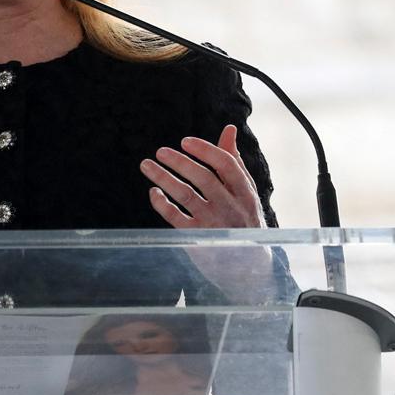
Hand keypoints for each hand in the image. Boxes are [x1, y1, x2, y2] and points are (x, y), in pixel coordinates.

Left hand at [140, 125, 265, 228]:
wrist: (249, 266)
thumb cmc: (244, 219)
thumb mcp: (244, 192)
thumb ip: (234, 161)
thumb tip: (229, 129)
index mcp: (245, 192)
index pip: (226, 164)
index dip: (205, 150)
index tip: (185, 141)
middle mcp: (231, 207)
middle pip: (203, 178)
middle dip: (180, 162)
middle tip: (160, 151)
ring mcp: (214, 224)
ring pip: (185, 195)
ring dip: (163, 178)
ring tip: (146, 165)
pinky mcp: (198, 239)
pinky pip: (175, 217)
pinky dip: (161, 203)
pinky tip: (153, 192)